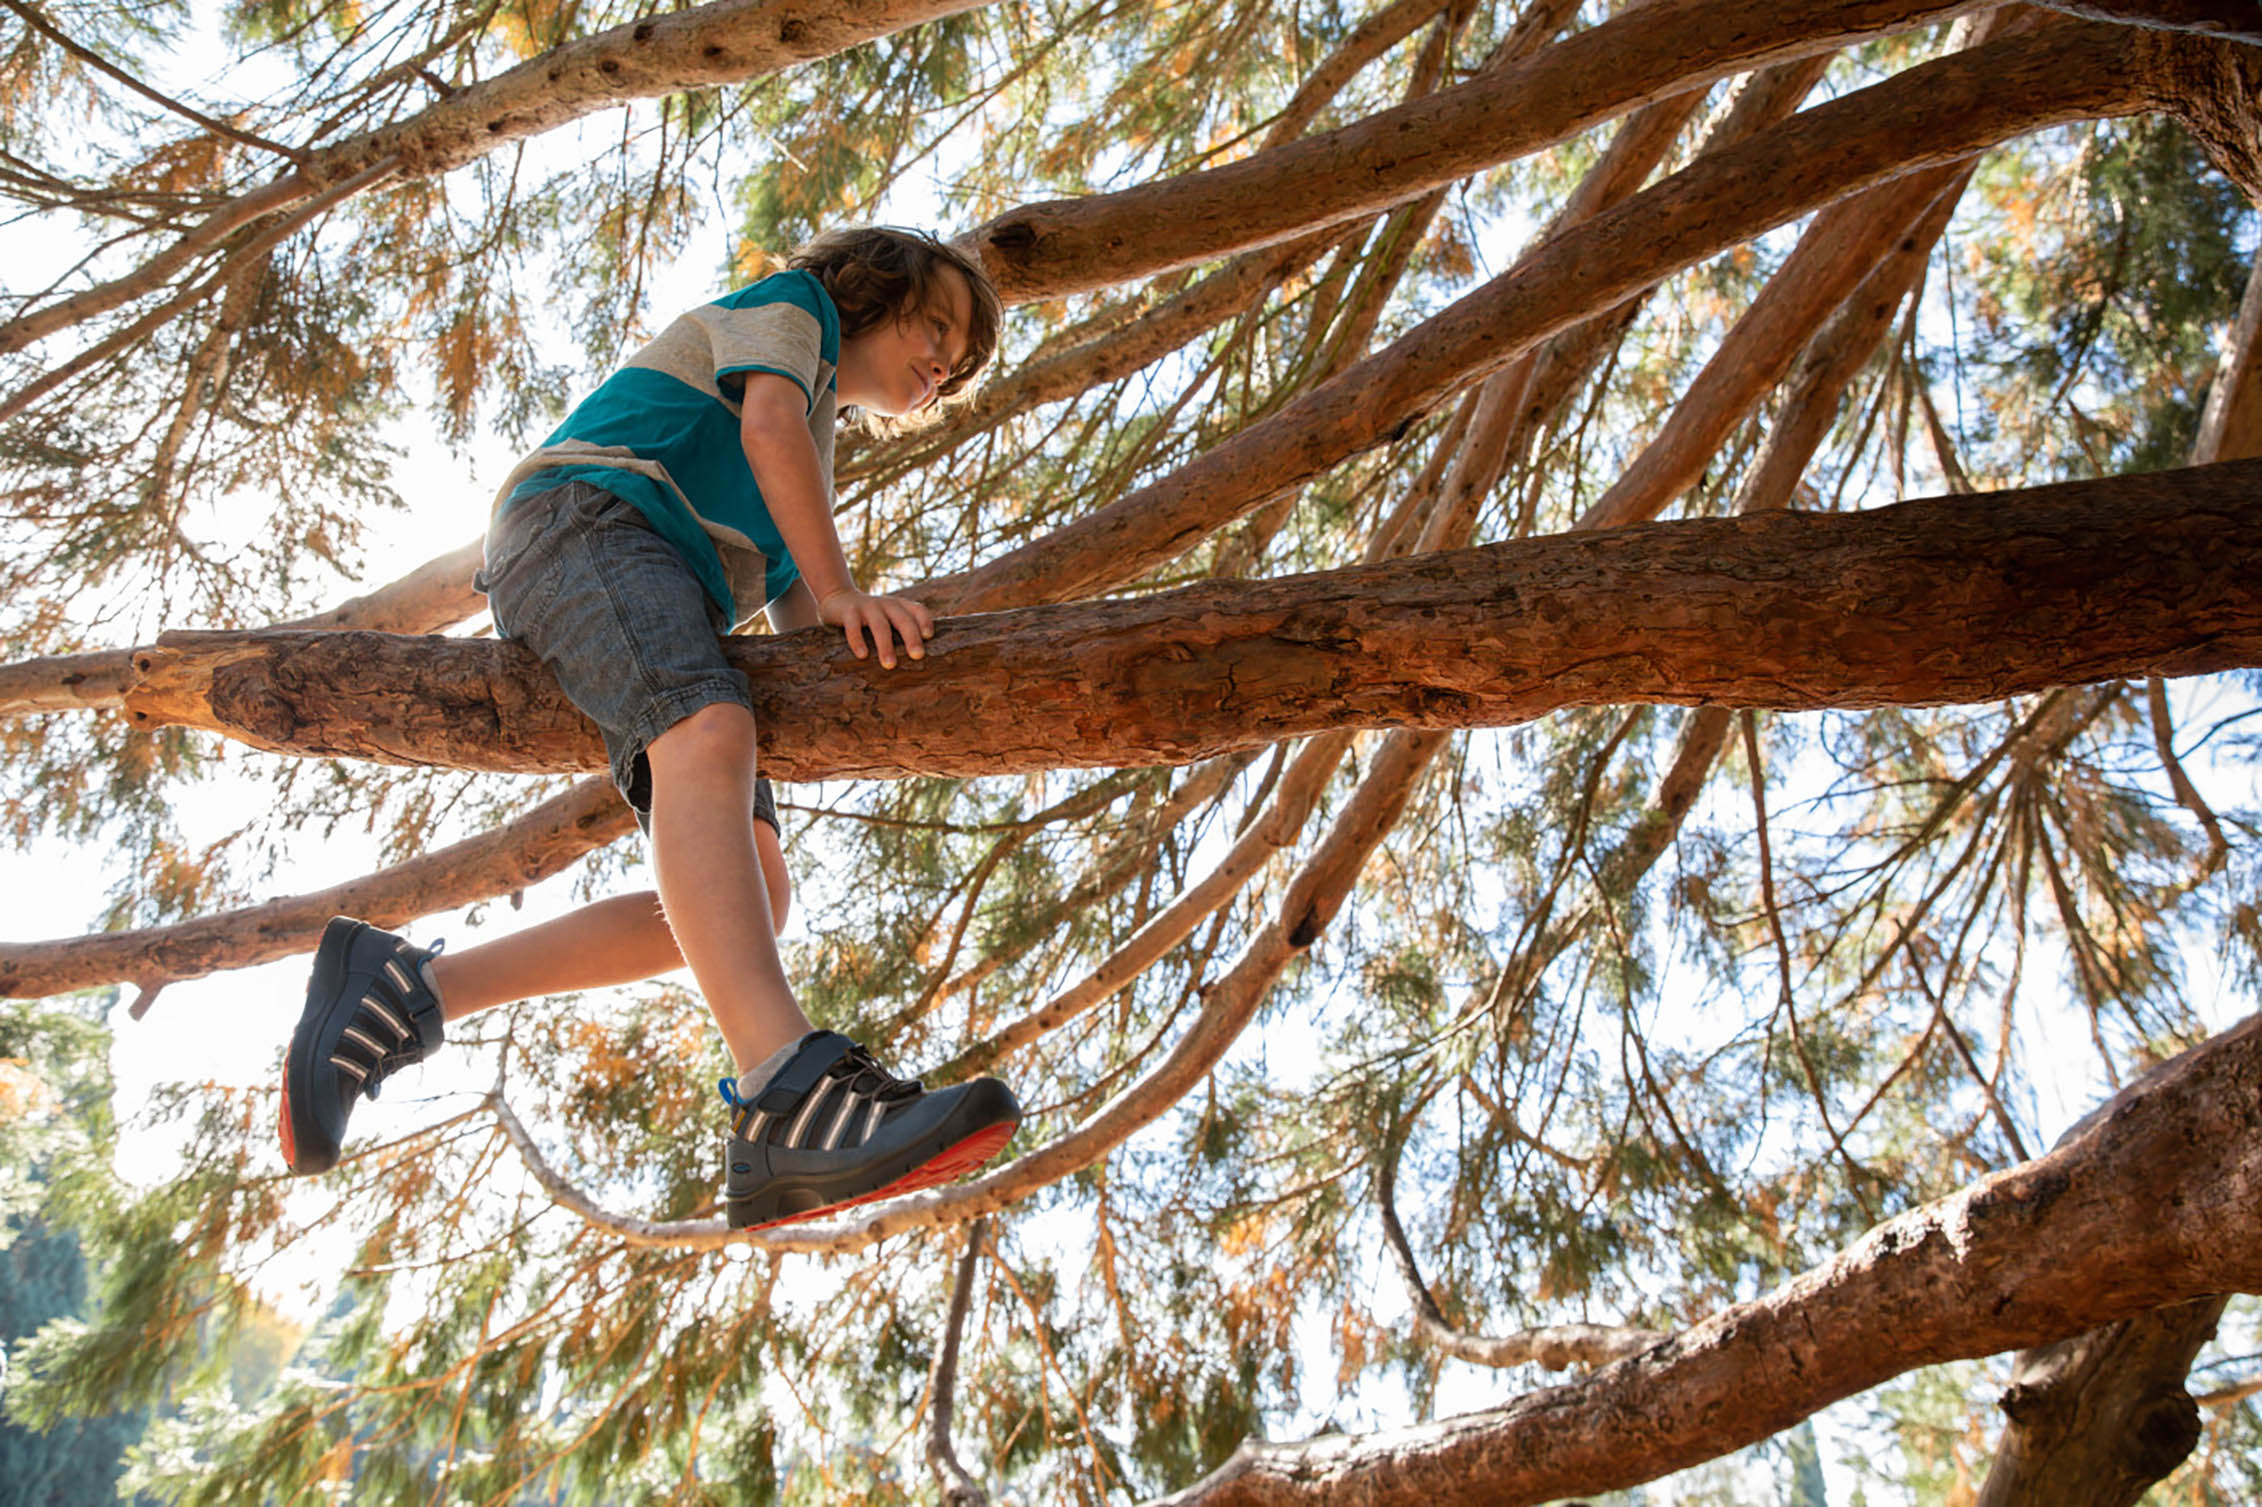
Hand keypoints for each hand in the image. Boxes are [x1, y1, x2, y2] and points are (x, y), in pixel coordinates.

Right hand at [817, 586, 933, 668]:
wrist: (838, 599)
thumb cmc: (870, 617)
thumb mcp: (888, 618)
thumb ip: (901, 631)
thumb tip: (919, 661)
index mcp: (900, 606)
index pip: (918, 610)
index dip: (925, 621)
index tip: (928, 636)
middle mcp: (887, 604)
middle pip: (903, 620)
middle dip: (911, 637)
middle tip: (918, 655)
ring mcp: (868, 606)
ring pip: (880, 626)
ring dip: (886, 645)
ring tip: (890, 665)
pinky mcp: (849, 612)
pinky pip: (854, 627)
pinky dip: (858, 641)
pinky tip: (862, 655)